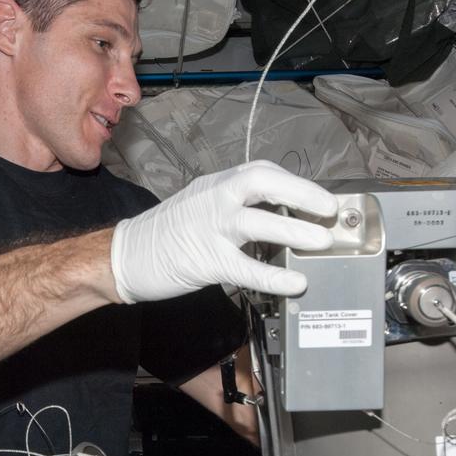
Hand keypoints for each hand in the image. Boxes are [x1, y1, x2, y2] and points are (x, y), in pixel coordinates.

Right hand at [110, 160, 337, 303]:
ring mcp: (209, 228)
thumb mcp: (202, 206)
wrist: (124, 255)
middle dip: (301, 193)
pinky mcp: (205, 261)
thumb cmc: (166, 234)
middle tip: (330, 209)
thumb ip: (237, 207)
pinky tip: (294, 283)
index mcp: (216, 185)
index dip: (296, 183)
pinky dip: (273, 276)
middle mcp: (214, 199)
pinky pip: (245, 267)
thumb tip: (282, 218)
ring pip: (257, 221)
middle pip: (262, 182)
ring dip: (293, 230)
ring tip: (321, 242)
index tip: (321, 196)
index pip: (262, 172)